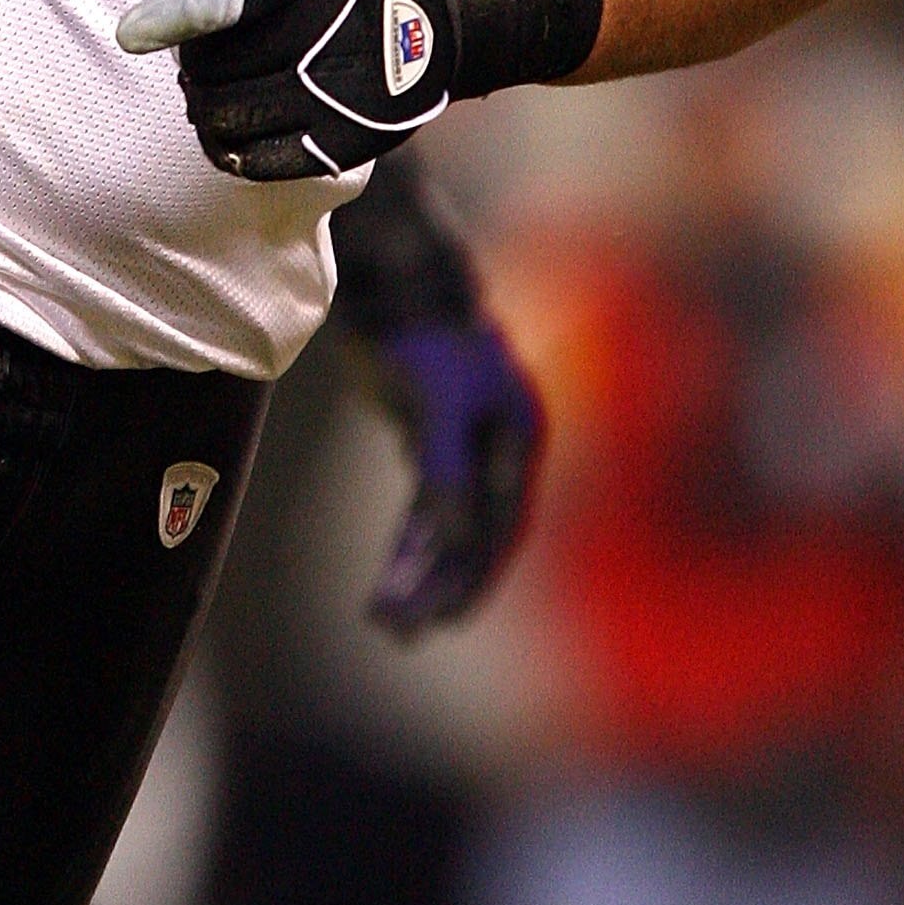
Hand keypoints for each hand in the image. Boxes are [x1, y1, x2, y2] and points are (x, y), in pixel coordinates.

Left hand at [116, 0, 456, 178]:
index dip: (179, 15)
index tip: (130, 33)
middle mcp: (330, 31)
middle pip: (216, 66)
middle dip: (191, 57)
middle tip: (204, 44)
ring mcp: (343, 92)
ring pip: (227, 116)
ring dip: (202, 98)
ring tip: (216, 76)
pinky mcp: (350, 139)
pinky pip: (256, 161)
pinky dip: (226, 142)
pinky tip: (232, 116)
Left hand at [358, 318, 545, 635]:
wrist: (388, 274)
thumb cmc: (419, 333)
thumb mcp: (435, 403)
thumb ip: (446, 471)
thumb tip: (452, 542)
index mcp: (518, 436)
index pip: (501, 525)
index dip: (474, 574)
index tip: (440, 617)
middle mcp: (498, 445)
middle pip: (475, 534)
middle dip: (439, 584)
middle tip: (401, 630)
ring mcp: (464, 442)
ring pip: (446, 525)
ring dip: (417, 572)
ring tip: (385, 619)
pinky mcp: (429, 435)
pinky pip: (424, 507)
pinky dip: (408, 543)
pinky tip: (391, 577)